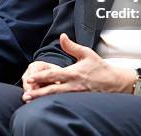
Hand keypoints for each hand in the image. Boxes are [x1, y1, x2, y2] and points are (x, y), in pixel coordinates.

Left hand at [22, 33, 136, 101]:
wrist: (114, 82)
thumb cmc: (99, 67)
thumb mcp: (86, 53)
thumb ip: (72, 46)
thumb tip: (62, 36)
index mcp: (73, 73)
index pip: (53, 76)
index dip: (40, 77)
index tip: (29, 78)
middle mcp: (73, 86)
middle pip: (52, 90)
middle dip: (38, 93)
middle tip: (25, 95)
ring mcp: (75, 95)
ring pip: (56, 98)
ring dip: (42, 99)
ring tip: (30, 100)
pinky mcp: (78, 101)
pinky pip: (63, 101)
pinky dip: (52, 102)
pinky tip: (43, 103)